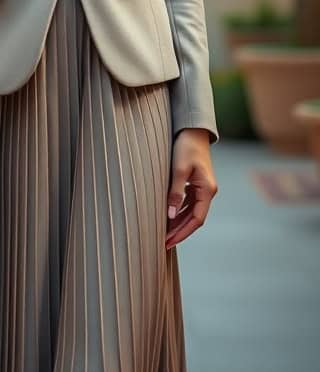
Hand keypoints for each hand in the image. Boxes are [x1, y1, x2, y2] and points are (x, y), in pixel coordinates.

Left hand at [165, 128, 217, 249]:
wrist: (192, 129)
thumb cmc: (186, 146)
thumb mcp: (179, 169)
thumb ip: (175, 193)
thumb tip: (170, 215)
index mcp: (207, 190)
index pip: (196, 219)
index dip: (183, 232)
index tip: (169, 242)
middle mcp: (208, 191)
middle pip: (194, 218)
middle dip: (179, 231)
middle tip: (163, 242)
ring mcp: (203, 187)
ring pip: (191, 211)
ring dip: (179, 222)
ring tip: (164, 233)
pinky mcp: (196, 183)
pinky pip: (188, 203)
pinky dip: (179, 211)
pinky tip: (168, 216)